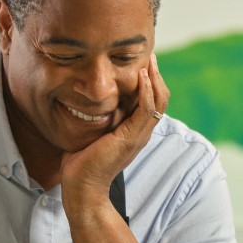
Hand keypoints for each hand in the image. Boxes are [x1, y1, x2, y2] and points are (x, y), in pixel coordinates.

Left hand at [60, 54, 168, 200]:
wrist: (82, 188)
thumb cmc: (82, 163)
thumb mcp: (92, 133)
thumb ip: (98, 119)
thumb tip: (88, 101)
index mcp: (135, 132)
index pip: (151, 101)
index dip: (150, 81)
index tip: (142, 62)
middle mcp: (141, 133)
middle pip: (161, 98)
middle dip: (156, 74)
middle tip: (149, 54)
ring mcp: (138, 136)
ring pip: (158, 101)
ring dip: (154, 78)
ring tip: (149, 60)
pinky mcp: (131, 138)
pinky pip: (146, 109)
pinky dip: (147, 91)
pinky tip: (142, 76)